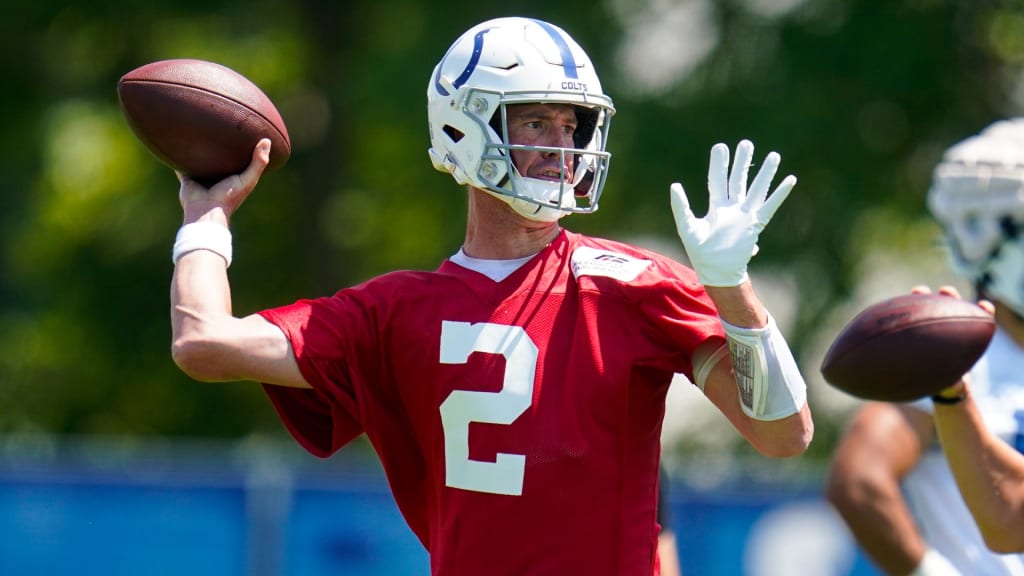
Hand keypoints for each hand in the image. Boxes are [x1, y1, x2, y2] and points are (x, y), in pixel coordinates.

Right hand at [178, 138, 271, 224]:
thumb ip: (258, 162)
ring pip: (200, 159)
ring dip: (199, 148)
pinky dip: (179, 155)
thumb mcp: (248, 179)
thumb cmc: (229, 196)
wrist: (206, 209)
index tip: (243, 131)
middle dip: (218, 145)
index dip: (241, 148)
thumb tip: (266, 140)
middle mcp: (217, 175)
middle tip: (220, 125)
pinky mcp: (187, 177)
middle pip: (218, 157)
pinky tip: (176, 142)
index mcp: (233, 176)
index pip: (238, 159)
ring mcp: (202, 176)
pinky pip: (181, 164)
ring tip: (198, 129)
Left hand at [670, 140, 795, 286]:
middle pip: (739, 180)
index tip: (721, 146)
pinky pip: (770, 205)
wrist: (716, 271)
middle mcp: (733, 208)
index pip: (718, 180)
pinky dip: (780, 193)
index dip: (719, 164)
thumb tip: (675, 185)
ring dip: (765, 172)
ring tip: (773, 155)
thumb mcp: (687, 226)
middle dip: (743, 162)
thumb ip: (681, 206)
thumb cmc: (700, 252)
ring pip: (757, 188)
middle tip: (746, 143)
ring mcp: (745, 215)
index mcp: (717, 207)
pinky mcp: (756, 224)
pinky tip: (790, 179)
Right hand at [912, 285, 993, 400]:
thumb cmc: (949, 384)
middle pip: (952, 307)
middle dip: (951, 298)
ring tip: (918, 290)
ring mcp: (931, 328)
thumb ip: (956, 386)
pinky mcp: (915, 330)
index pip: (978, 320)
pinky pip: (908, 318)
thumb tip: (956, 385)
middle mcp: (950, 330)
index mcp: (965, 339)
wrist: (934, 385)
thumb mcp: (953, 386)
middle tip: (946, 292)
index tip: (984, 306)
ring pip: (930, 308)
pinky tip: (891, 308)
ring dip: (925, 297)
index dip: (982, 312)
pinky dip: (902, 311)